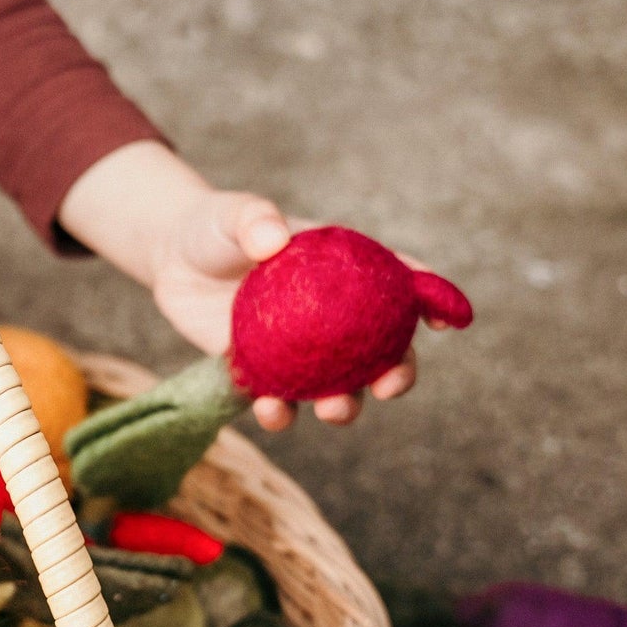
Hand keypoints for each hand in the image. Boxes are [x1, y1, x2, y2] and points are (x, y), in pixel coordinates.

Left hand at [57, 140, 417, 429]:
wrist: (175, 260)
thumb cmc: (216, 227)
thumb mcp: (233, 215)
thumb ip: (254, 220)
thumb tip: (273, 239)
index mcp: (347, 271)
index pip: (400, 282)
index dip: (432, 301)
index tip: (451, 321)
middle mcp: (334, 316)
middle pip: (382, 349)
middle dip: (397, 372)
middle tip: (389, 385)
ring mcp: (301, 349)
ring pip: (336, 386)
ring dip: (343, 404)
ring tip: (332, 410)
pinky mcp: (263, 372)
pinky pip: (279, 399)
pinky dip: (280, 411)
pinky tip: (271, 410)